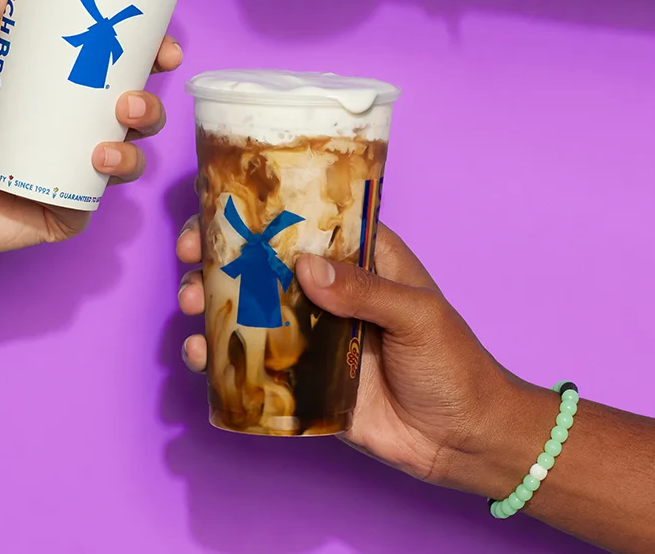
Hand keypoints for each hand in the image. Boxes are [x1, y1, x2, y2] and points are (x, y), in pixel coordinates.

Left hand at [0, 0, 181, 254]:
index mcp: (62, 86)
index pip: (118, 64)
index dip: (149, 52)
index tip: (162, 43)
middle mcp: (77, 124)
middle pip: (136, 105)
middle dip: (151, 96)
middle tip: (134, 91)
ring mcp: (78, 165)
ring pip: (133, 146)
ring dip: (141, 130)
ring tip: (120, 120)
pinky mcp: (73, 202)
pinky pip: (109, 187)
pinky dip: (118, 170)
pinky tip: (101, 160)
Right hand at [176, 217, 541, 493]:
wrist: (465, 442)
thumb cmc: (455, 364)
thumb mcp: (418, 316)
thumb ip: (365, 291)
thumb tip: (304, 268)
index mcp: (359, 258)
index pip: (302, 220)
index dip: (257, 212)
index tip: (217, 213)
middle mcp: (327, 289)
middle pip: (262, 261)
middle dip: (218, 256)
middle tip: (190, 260)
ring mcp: (311, 334)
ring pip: (248, 309)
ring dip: (210, 303)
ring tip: (189, 308)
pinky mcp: (301, 380)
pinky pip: (254, 364)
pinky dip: (221, 358)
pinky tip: (201, 356)